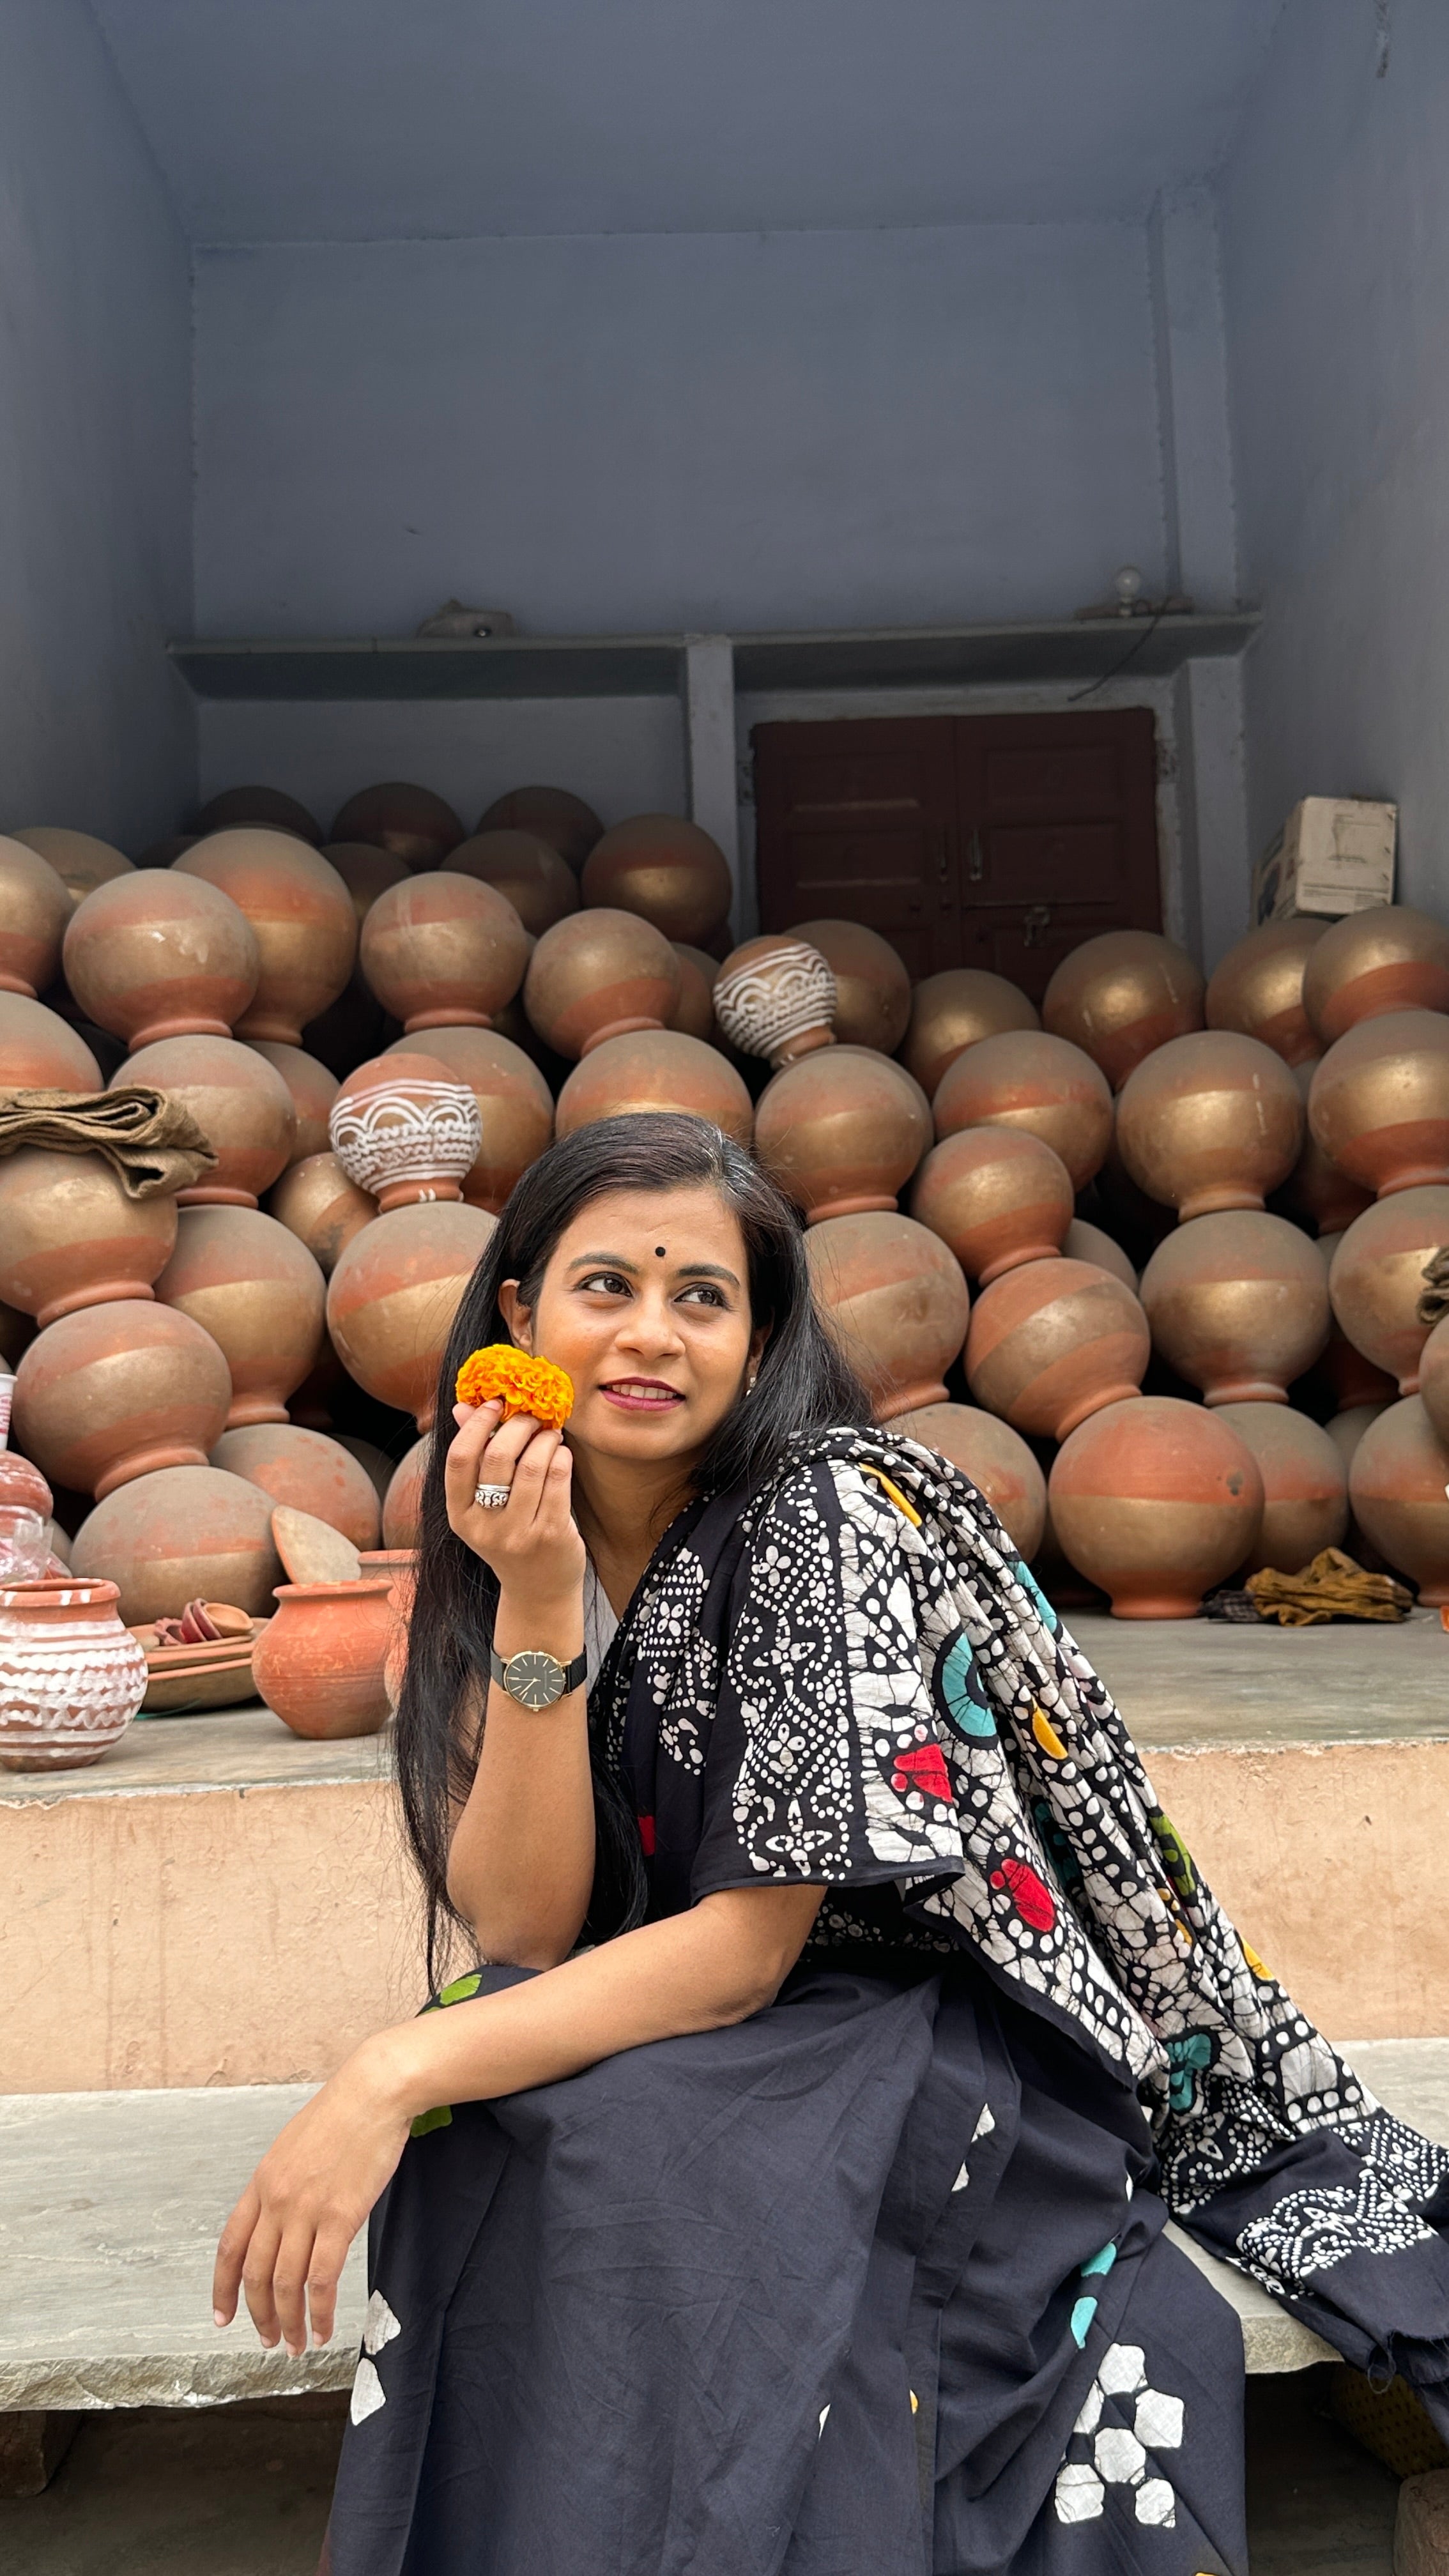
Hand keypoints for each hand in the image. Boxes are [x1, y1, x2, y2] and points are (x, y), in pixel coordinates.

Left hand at [213, 2037, 413, 2353]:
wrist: (374, 2091)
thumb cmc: (342, 2114)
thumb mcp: (294, 2147)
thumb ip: (282, 2185)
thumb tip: (282, 2221)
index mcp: (261, 2182)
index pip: (229, 2248)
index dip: (222, 2289)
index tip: (223, 2317)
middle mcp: (276, 2200)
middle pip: (256, 2274)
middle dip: (259, 2316)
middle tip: (268, 2341)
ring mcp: (306, 2209)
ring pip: (286, 2284)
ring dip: (288, 2323)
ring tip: (296, 2345)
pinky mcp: (340, 2216)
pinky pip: (321, 2278)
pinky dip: (320, 2311)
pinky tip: (325, 2327)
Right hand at [444, 1398, 585, 1604]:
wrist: (539, 1592)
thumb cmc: (511, 1538)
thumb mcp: (483, 1506)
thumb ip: (475, 1457)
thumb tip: (463, 1406)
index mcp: (460, 1516)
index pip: (459, 1459)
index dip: (477, 1424)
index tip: (495, 1404)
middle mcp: (484, 1527)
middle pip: (498, 1456)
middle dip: (519, 1425)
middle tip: (532, 1417)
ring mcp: (518, 1533)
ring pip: (533, 1465)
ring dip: (546, 1439)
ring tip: (550, 1435)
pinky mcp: (550, 1534)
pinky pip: (558, 1479)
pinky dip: (562, 1457)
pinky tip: (561, 1455)